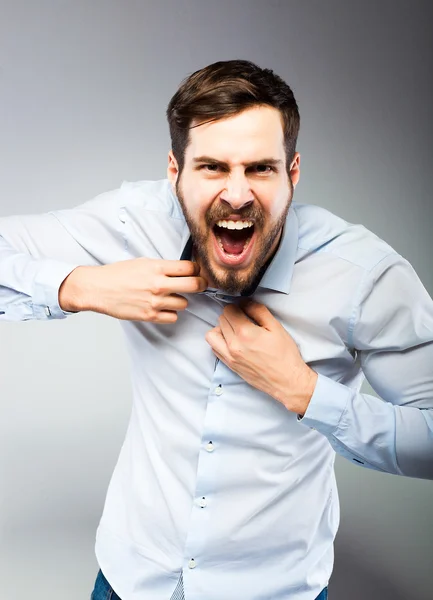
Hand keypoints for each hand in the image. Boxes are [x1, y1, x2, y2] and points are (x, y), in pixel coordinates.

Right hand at [59, 258, 207, 322]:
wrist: (98, 288)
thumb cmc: (119, 274)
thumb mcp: (143, 262)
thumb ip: (163, 267)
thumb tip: (184, 270)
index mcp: (157, 267)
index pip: (190, 268)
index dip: (196, 269)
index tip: (196, 271)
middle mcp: (158, 284)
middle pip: (194, 285)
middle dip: (200, 284)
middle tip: (200, 285)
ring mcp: (155, 302)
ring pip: (184, 303)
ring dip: (179, 300)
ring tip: (168, 297)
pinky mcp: (150, 316)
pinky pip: (173, 317)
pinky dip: (170, 313)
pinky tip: (161, 307)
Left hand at [205, 300, 317, 414]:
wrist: (286, 380)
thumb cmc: (285, 354)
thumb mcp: (276, 327)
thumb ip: (258, 311)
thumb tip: (244, 302)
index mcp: (245, 333)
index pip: (229, 310)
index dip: (238, 306)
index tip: (246, 309)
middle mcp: (233, 345)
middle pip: (221, 319)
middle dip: (231, 315)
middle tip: (244, 319)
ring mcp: (229, 357)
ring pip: (212, 334)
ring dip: (221, 328)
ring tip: (235, 330)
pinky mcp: (229, 365)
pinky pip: (214, 348)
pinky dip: (220, 341)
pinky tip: (233, 342)